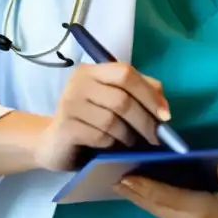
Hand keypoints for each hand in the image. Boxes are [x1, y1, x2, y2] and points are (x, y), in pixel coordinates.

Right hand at [33, 62, 169, 171]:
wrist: (53, 142)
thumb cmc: (89, 119)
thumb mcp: (112, 100)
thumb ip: (138, 93)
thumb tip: (163, 105)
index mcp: (92, 70)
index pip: (125, 72)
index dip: (148, 93)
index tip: (165, 115)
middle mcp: (79, 82)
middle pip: (122, 99)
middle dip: (144, 120)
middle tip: (155, 137)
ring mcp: (70, 104)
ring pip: (112, 120)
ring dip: (127, 135)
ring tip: (128, 141)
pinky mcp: (66, 127)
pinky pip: (100, 137)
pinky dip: (111, 144)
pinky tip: (111, 146)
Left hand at [115, 161, 217, 217]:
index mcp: (194, 209)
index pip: (162, 196)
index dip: (143, 186)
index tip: (124, 177)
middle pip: (153, 205)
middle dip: (133, 192)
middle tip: (114, 180)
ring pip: (155, 211)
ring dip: (140, 199)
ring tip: (124, 186)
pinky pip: (163, 214)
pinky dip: (152, 204)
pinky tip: (148, 198)